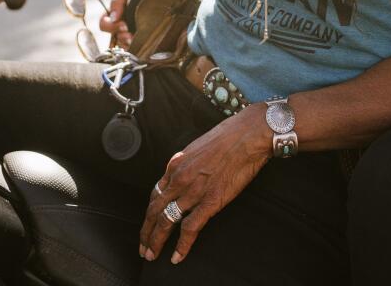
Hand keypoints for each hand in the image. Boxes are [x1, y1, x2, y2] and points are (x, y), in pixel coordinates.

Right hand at [98, 0, 138, 47]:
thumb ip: (118, 0)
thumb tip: (113, 17)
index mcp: (113, 14)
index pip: (103, 24)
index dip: (111, 27)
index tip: (124, 25)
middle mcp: (119, 25)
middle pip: (113, 38)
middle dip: (121, 38)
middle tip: (130, 36)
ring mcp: (129, 33)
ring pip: (123, 45)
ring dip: (128, 44)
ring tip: (137, 40)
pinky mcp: (141, 38)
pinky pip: (135, 47)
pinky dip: (137, 47)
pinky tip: (144, 44)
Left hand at [139, 105, 270, 264]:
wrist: (248, 134)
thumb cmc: (228, 136)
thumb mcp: (198, 147)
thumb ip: (188, 165)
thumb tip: (185, 176)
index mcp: (176, 164)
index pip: (155, 193)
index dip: (149, 213)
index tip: (147, 224)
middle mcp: (180, 178)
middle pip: (154, 210)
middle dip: (146, 232)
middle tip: (142, 248)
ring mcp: (194, 190)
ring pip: (166, 221)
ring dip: (156, 241)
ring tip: (151, 255)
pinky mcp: (211, 200)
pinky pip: (190, 228)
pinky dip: (181, 245)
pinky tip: (176, 256)